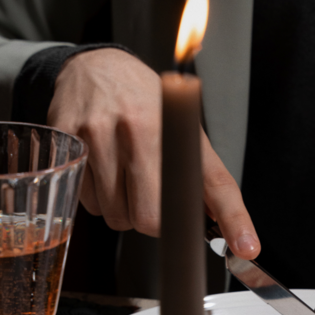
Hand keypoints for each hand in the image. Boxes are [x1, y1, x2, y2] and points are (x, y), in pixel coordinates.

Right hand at [48, 48, 260, 258]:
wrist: (96, 67)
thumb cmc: (145, 103)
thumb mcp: (186, 132)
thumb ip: (208, 179)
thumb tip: (230, 230)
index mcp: (176, 128)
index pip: (209, 183)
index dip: (231, 219)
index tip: (247, 247)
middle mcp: (137, 128)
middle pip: (149, 218)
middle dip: (152, 218)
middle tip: (150, 194)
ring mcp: (97, 135)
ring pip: (114, 216)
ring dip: (122, 209)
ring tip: (123, 175)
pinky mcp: (67, 142)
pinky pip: (86, 204)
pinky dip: (97, 198)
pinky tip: (101, 169)